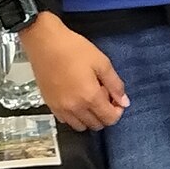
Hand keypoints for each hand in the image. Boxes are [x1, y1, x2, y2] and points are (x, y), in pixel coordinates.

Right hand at [20, 14, 127, 130]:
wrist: (45, 43)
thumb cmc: (74, 49)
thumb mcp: (102, 63)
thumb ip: (115, 85)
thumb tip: (124, 102)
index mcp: (89, 97)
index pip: (109, 119)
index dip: (118, 111)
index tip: (117, 98)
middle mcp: (74, 108)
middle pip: (95, 125)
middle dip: (105, 114)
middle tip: (105, 95)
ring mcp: (59, 108)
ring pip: (80, 126)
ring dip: (90, 117)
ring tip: (90, 97)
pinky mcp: (49, 104)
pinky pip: (66, 120)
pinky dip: (74, 116)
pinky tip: (77, 99)